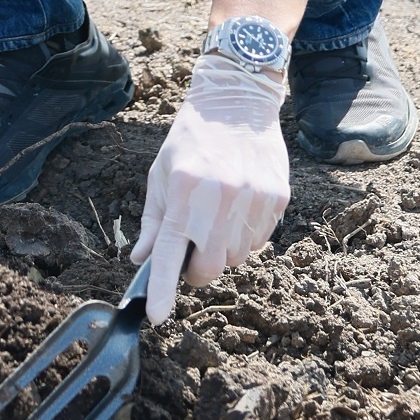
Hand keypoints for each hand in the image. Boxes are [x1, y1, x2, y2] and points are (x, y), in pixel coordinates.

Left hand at [132, 52, 288, 321]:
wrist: (236, 103)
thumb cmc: (192, 140)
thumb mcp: (162, 175)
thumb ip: (154, 222)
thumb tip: (142, 260)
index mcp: (185, 192)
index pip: (172, 252)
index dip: (164, 290)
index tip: (157, 317)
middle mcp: (220, 197)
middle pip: (211, 267)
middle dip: (199, 269)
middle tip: (193, 251)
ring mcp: (253, 199)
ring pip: (238, 257)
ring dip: (224, 250)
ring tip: (218, 215)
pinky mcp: (277, 198)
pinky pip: (260, 240)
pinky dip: (246, 235)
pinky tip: (239, 207)